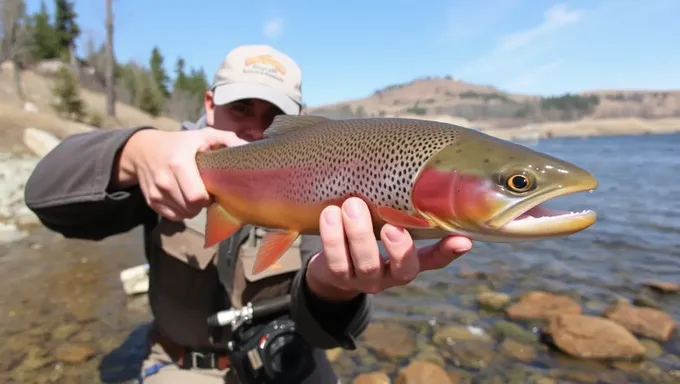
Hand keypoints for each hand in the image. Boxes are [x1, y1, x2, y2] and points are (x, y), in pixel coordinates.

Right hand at [116, 127, 247, 220]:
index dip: (210, 197)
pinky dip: (182, 212)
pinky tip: (185, 199)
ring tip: (195, 193)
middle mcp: (164, 180)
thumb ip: (228, 140)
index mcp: (179, 164)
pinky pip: (173, 217)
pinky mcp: (151, 202)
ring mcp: (156, 193)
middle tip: (206, 192)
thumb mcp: (204, 135)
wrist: (142, 150)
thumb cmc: (180, 143)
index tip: (214, 189)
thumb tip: (248, 150)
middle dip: (203, 204)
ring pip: (184, 214)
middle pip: (191, 208)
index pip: (197, 197)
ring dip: (193, 209)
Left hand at [306, 197, 472, 300]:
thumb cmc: (366, 238)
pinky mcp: (337, 276)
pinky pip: (336, 261)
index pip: (434, 261)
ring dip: (358, 234)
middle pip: (400, 267)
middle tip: (390, 223)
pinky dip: (333, 238)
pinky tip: (330, 215)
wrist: (330, 269)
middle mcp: (390, 276)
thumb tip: (427, 181)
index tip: (462, 239)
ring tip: (350, 205)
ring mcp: (364, 279)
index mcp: (408, 264)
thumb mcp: (386, 228)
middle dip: (397, 245)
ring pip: (366, 264)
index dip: (448, 252)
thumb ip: (403, 213)